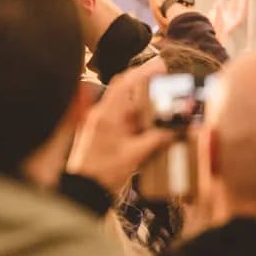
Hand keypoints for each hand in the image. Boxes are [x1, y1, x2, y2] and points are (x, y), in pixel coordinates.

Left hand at [66, 62, 176, 194]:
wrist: (82, 189)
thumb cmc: (102, 173)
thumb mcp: (133, 156)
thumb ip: (154, 140)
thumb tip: (173, 131)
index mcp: (107, 115)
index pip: (124, 84)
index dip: (143, 72)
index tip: (160, 66)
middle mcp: (101, 115)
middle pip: (125, 93)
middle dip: (145, 87)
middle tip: (165, 84)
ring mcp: (99, 124)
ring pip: (123, 107)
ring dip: (141, 105)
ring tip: (161, 106)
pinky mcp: (99, 134)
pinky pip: (119, 119)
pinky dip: (134, 120)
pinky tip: (147, 126)